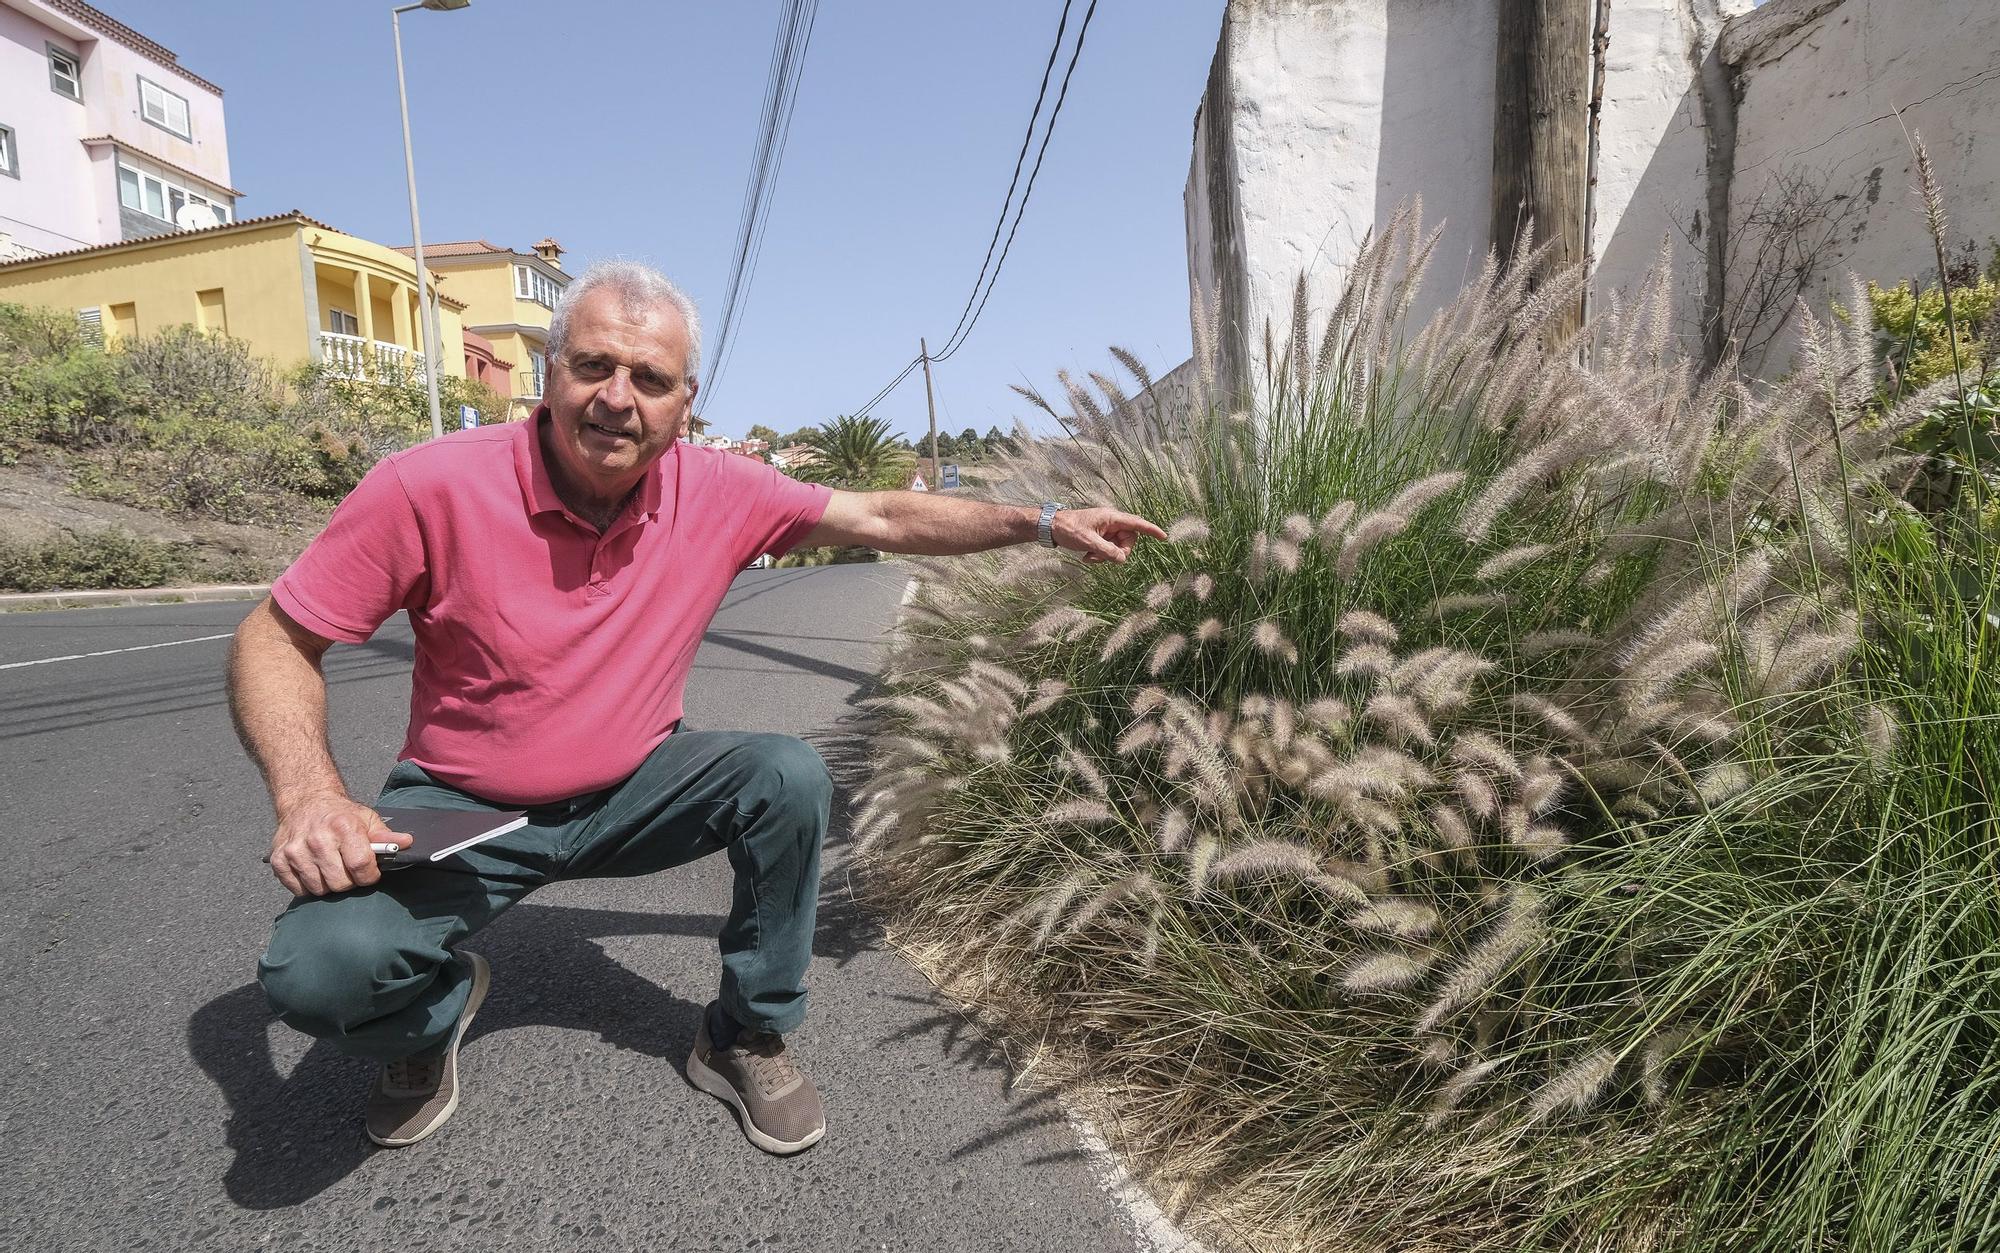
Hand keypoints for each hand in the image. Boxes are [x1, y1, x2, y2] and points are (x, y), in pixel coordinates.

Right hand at [268, 793, 409, 896]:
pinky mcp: (279, 860)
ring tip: (331, 868)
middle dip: (350, 881)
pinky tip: (314, 870)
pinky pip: (299, 890)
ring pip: (319, 889)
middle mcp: (317, 839)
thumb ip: (385, 836)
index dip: (369, 875)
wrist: (306, 801)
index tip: (370, 873)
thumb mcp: (367, 819)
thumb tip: (407, 843)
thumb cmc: (340, 814)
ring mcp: (295, 850)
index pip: (360, 865)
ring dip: (329, 885)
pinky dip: (308, 886)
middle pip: (340, 883)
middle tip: (349, 870)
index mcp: (343, 827)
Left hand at [1052, 507, 1168, 563]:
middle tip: (1103, 558)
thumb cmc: (1068, 529)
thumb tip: (1122, 559)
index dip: (1151, 530)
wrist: (1050, 527)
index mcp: (1111, 517)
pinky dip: (1100, 556)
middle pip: (1128, 540)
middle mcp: (1111, 522)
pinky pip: (1108, 549)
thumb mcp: (1088, 541)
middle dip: (1119, 552)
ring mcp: (1105, 530)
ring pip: (1118, 547)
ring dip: (1106, 556)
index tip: (1164, 537)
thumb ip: (1107, 551)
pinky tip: (1087, 557)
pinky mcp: (1099, 537)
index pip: (1137, 523)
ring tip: (1089, 558)